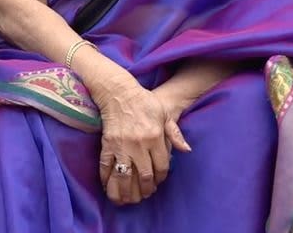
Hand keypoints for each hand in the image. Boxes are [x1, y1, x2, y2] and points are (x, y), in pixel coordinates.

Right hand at [95, 81, 188, 205]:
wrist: (119, 93)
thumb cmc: (144, 102)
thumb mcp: (164, 114)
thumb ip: (175, 134)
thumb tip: (186, 150)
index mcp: (154, 138)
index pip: (161, 167)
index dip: (160, 179)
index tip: (157, 182)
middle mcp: (139, 145)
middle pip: (144, 176)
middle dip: (145, 190)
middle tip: (144, 195)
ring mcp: (121, 146)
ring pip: (124, 177)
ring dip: (126, 192)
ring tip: (127, 200)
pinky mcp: (107, 145)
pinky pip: (106, 167)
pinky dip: (106, 180)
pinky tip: (109, 189)